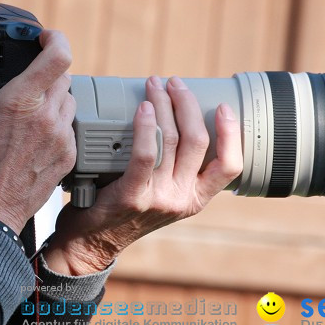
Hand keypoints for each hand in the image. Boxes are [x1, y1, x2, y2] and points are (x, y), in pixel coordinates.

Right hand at [0, 30, 77, 232]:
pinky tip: (36, 134)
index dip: (56, 38)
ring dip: (55, 97)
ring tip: (31, 108)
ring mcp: (60, 138)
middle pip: (64, 76)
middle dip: (48, 71)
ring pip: (70, 100)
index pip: (58, 56)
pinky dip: (58, 124)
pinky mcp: (68, 157)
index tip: (45, 37)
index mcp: (17, 102)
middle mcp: (45, 117)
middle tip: (28, 77)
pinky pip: (71, 127)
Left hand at [44, 76, 242, 274]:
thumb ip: (176, 168)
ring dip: (162, 103)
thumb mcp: (163, 194)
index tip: (224, 107)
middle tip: (174, 83)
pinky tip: (143, 107)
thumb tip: (178, 118)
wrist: (93, 242)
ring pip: (170, 139)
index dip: (232, 133)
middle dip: (187, 103)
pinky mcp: (133, 195)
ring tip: (154, 85)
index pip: (231, 166)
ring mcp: (159, 198)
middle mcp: (182, 199)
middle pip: (197, 140)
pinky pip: (145, 153)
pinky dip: (145, 125)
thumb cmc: (125, 208)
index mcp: (196, 198)